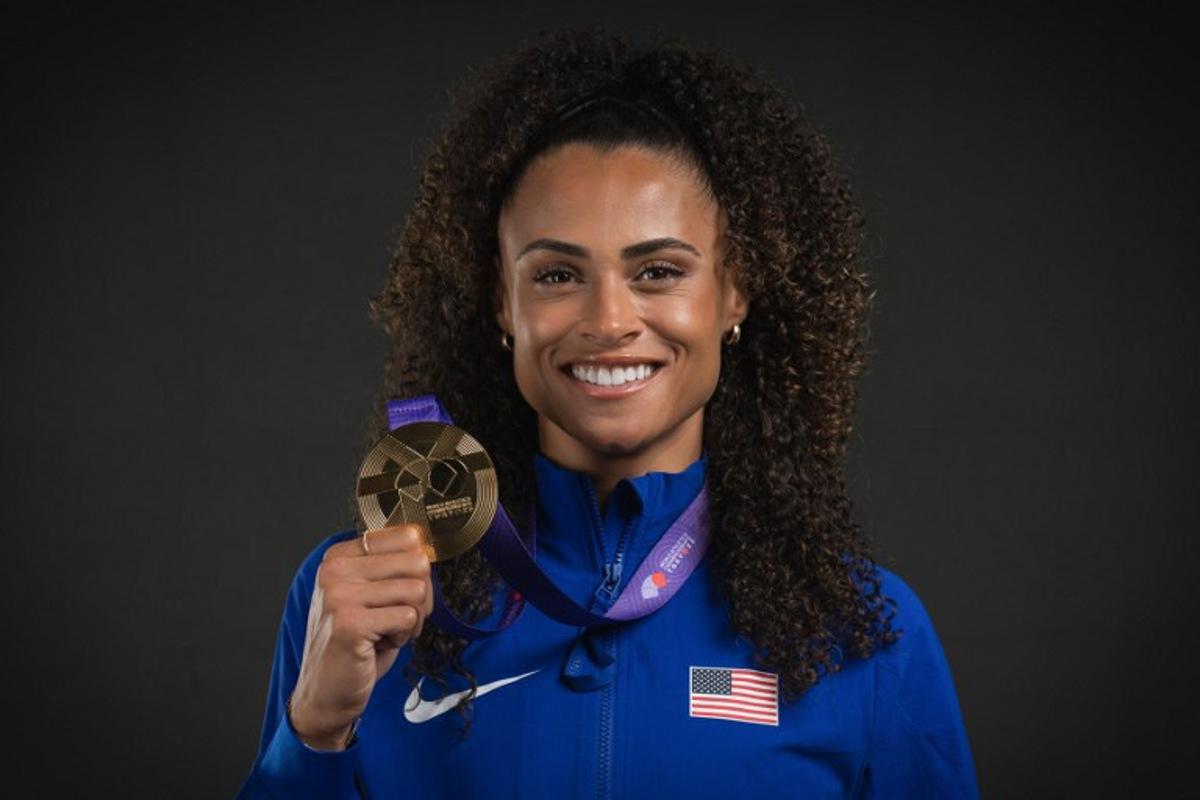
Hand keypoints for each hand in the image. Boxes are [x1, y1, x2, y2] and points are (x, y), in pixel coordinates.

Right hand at [288, 523, 433, 749]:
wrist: (326, 691)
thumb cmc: (355, 643)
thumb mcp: (370, 594)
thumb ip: (393, 568)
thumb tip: (429, 549)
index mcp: (340, 556)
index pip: (407, 536)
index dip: (418, 569)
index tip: (401, 591)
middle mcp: (335, 569)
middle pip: (417, 562)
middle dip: (421, 596)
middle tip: (398, 618)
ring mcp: (339, 595)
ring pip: (416, 591)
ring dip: (412, 620)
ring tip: (385, 632)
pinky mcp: (350, 623)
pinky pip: (408, 618)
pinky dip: (404, 636)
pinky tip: (379, 645)